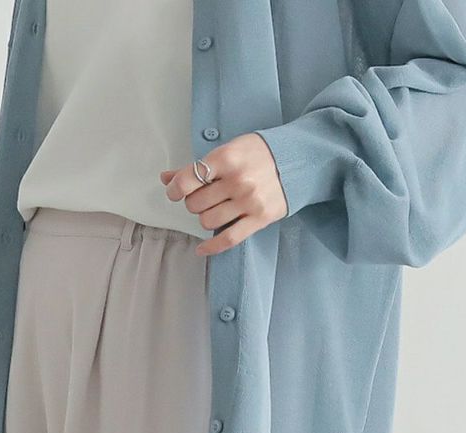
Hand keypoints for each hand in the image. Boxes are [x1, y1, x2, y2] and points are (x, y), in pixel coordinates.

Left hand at [160, 133, 288, 256]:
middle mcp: (237, 181)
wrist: (299, 160)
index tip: (175, 192)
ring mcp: (249, 202)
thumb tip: (166, 178)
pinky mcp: (259, 219)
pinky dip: (210, 247)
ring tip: (214, 209)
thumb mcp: (229, 149)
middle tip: (203, 197)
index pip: (188, 179)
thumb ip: (198, 166)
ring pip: (207, 221)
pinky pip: (227, 239)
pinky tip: (201, 249)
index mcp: (227, 158)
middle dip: (194, 202)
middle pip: (196, 203)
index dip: (176, 189)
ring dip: (205, 218)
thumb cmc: (259, 154)